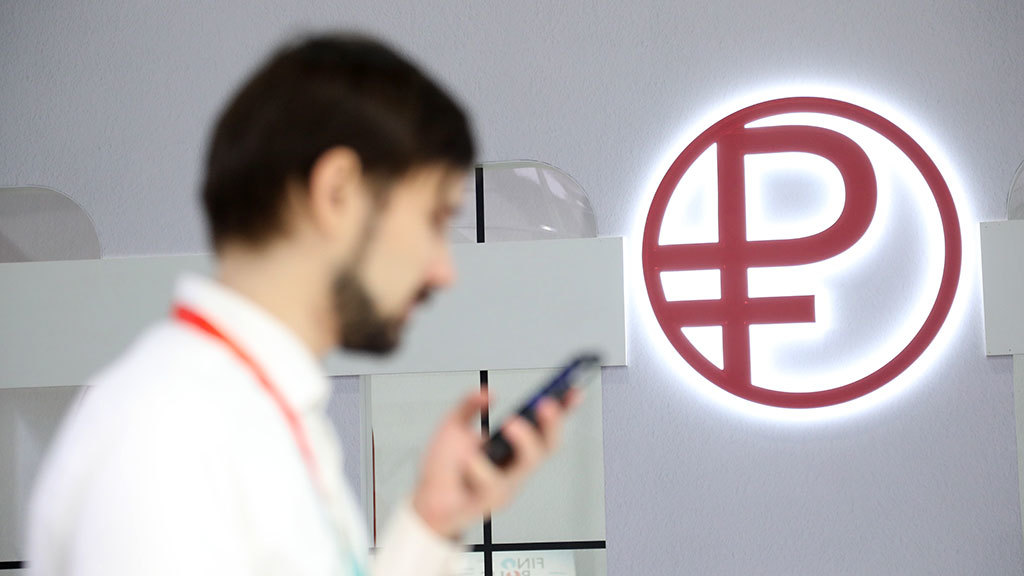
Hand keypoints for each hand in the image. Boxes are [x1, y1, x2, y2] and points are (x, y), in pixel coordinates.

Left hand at [411, 388, 581, 538]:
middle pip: (548, 446)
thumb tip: (488, 393)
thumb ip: (468, 405)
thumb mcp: (452, 427)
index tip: (573, 390)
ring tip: (510, 423)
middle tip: (545, 404)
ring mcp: (505, 485)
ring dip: (524, 440)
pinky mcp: (489, 502)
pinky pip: (491, 484)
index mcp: (512, 447)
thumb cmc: (443, 471)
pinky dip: (478, 468)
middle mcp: (515, 466)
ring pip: (527, 464)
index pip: (545, 426)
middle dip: (552, 423)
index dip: (564, 409)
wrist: (423, 503)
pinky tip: (467, 463)